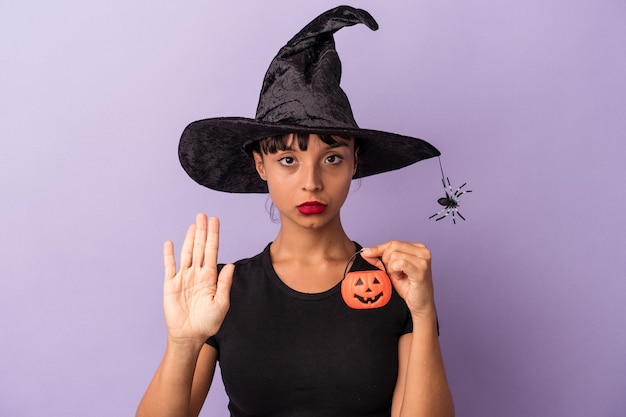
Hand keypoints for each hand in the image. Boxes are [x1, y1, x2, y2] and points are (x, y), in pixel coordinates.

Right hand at [162, 214, 233, 345]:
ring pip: (186, 253)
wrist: (190, 336)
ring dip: (189, 238)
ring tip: (193, 224)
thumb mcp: (221, 303)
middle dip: (202, 232)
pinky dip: (169, 255)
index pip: (212, 252)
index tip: (215, 221)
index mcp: (210, 277)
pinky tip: (170, 243)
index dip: (213, 236)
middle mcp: (197, 274)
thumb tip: (231, 264)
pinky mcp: (170, 285)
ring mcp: (183, 278)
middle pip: (199, 248)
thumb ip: (225, 284)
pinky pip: (170, 267)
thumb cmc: (208, 322)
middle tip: (203, 215)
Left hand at [360, 241, 434, 316]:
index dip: (378, 248)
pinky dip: (395, 271)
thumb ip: (380, 259)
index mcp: (418, 248)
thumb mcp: (392, 270)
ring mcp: (423, 260)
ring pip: (394, 256)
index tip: (366, 252)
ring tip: (400, 276)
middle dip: (386, 259)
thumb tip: (366, 252)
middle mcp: (423, 251)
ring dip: (392, 268)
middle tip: (392, 272)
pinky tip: (401, 277)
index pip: (394, 243)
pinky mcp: (421, 270)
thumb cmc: (408, 287)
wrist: (420, 304)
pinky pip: (400, 263)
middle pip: (393, 246)